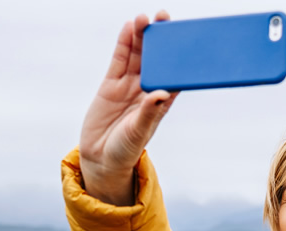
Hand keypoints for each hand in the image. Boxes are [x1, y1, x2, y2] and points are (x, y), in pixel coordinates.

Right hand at [79, 11, 178, 205]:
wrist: (100, 157)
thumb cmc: (126, 149)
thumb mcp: (138, 133)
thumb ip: (148, 113)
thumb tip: (162, 94)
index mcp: (161, 102)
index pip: (174, 74)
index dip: (180, 56)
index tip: (185, 37)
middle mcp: (147, 89)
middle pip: (156, 58)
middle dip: (160, 38)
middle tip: (164, 17)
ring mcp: (129, 85)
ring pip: (137, 55)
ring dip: (141, 36)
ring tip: (143, 18)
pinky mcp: (110, 84)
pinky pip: (119, 59)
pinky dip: (123, 44)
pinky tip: (128, 28)